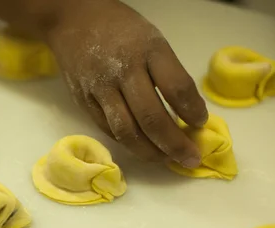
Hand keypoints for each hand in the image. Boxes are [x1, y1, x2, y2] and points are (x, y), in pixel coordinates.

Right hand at [45, 0, 207, 167]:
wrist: (73, 21)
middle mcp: (123, 71)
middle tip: (191, 159)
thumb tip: (187, 113)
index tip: (201, 124)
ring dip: (151, 152)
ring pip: (127, 131)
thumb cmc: (121, 30)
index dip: (192, 111)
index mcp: (147, 49)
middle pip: (151, 118)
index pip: (176, 87)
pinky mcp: (84, 102)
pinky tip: (143, 147)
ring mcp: (100, 89)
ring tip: (167, 160)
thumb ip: (168, 73)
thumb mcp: (152, 39)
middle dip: (174, 144)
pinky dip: (129, 143)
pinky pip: (109, 130)